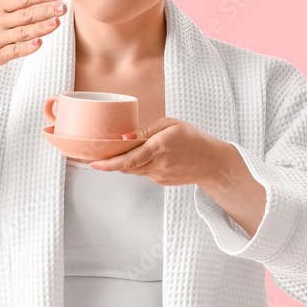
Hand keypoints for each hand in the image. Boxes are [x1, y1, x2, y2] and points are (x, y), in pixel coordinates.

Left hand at [88, 117, 226, 186]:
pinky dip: (138, 166)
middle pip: (126, 167)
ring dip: (124, 164)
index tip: (94, 163)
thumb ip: (146, 130)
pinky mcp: (161, 181)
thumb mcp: (171, 124)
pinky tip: (144, 157)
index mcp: (159, 147)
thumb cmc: (192, 139)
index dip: (109, 163)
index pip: (128, 159)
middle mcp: (158, 164)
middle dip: (111, 164)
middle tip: (97, 159)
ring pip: (133, 171)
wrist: (212, 162)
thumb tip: (124, 138)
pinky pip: (143, 173)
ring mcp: (159, 176)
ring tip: (119, 154)